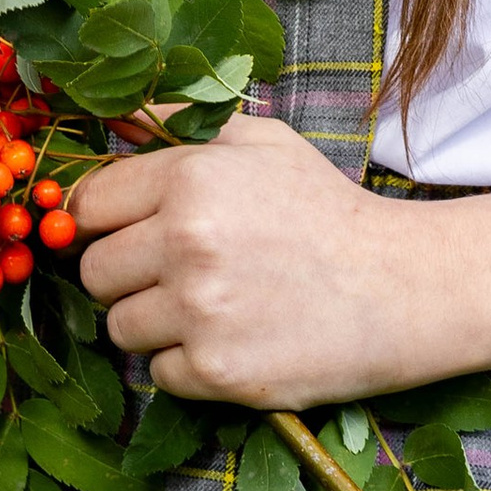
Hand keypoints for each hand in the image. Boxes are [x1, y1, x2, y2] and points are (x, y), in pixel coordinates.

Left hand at [72, 115, 420, 407]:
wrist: (401, 288)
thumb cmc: (327, 212)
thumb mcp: (264, 143)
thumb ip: (183, 122)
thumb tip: (114, 116)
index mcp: (192, 178)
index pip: (89, 205)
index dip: (101, 221)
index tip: (122, 232)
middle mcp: (186, 242)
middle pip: (93, 270)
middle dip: (127, 274)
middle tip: (178, 273)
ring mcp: (199, 311)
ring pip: (118, 326)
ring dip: (154, 322)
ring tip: (212, 306)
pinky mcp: (215, 371)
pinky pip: (157, 373)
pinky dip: (187, 364)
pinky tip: (234, 339)